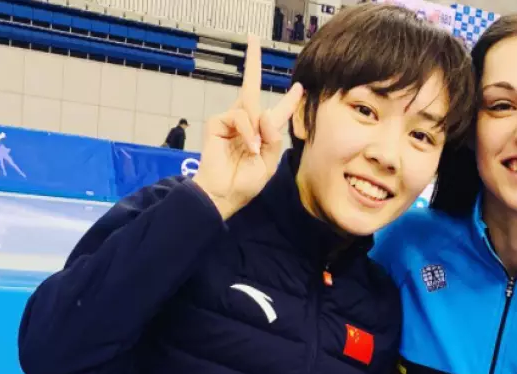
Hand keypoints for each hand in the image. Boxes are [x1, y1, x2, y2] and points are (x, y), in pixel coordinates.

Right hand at [195, 34, 303, 219]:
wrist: (224, 195)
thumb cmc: (245, 183)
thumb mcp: (268, 163)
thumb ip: (272, 139)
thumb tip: (265, 112)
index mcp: (263, 134)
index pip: (278, 112)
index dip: (289, 99)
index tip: (299, 87)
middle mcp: (247, 123)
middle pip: (251, 86)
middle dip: (253, 60)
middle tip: (253, 35)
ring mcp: (231, 122)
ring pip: (250, 108)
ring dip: (256, 130)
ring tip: (253, 150)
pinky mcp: (217, 124)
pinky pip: (238, 117)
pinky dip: (246, 131)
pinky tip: (247, 147)